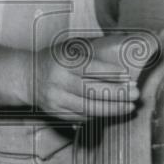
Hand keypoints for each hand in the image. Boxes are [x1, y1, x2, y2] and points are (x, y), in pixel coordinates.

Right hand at [33, 34, 152, 121]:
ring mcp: (55, 98)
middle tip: (135, 94)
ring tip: (129, 106)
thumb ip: (92, 50)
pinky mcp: (55, 112)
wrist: (27, 77)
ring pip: (87, 107)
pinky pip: (80, 116)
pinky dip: (98, 115)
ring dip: (112, 108)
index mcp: (62, 61)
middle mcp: (57, 80)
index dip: (110, 73)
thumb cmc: (55, 59)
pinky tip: (112, 112)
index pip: (89, 68)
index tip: (128, 77)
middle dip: (116, 93)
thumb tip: (123, 48)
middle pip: (90, 90)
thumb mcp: (69, 48)